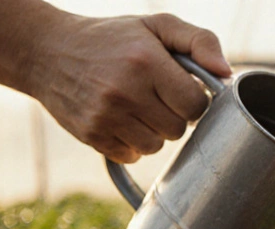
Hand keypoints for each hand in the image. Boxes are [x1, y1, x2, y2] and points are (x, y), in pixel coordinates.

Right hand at [25, 13, 230, 162]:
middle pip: (178, 129)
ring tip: (137, 107)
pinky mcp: (91, 134)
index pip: (196, 105)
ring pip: (156, 147)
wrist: (46, 51)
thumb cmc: (112, 39)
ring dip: (153, 131)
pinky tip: (120, 120)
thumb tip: (227, 73)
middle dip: (173, 114)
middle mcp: (125, 90)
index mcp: (146, 61)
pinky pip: (131, 155)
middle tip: (155, 96)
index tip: (179, 89)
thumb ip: (199, 42)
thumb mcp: (156, 26)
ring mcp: (105, 116)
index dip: (192, 99)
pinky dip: (130, 143)